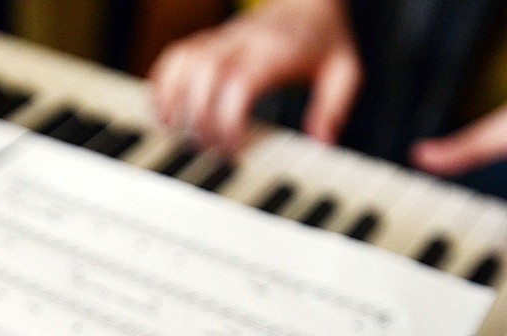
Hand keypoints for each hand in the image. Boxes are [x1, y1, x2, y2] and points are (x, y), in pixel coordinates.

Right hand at [148, 0, 360, 153]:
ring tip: (174, 132)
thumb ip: (333, 108)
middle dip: (198, 117)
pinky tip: (163, 110)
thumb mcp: (344, 72)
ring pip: (184, 61)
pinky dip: (162, 82)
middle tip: (205, 149)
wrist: (307, 2)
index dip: (227, 118)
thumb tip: (320, 143)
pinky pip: (175, 54)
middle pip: (204, 74)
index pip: (239, 82)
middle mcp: (243, 42)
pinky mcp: (208, 41)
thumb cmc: (323, 41)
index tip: (230, 149)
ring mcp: (222, 39)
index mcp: (276, 52)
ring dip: (172, 99)